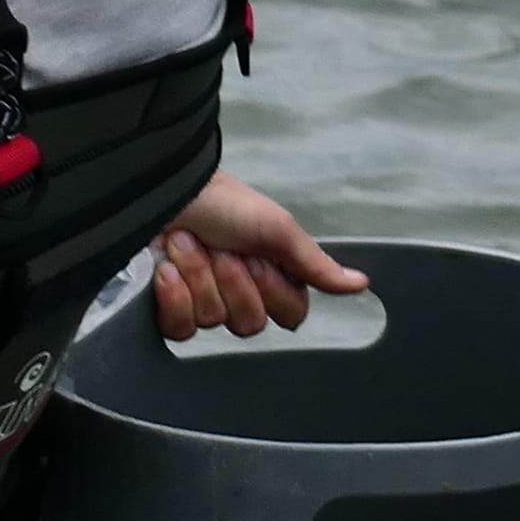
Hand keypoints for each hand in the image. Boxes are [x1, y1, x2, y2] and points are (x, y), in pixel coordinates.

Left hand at [151, 175, 368, 339]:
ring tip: (185, 243)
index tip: (257, 257)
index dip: (272, 290)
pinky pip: (181, 329)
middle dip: (232, 280)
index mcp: (269, 273)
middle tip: (221, 248)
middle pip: (251, 324)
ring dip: (198, 275)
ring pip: (213, 322)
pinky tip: (165, 269)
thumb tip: (360, 284)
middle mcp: (237, 291)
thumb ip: (315, 263)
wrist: (159, 191)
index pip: (290, 314)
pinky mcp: (166, 311)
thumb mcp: (275, 227)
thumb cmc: (218, 200)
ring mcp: (201, 302)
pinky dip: (174, 296)